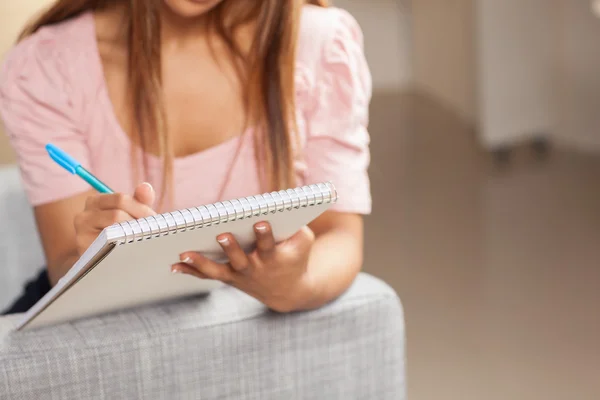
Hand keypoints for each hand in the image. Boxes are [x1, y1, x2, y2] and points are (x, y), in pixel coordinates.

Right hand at [73, 182, 155, 255]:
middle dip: (138, 222)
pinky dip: (123, 246)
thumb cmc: (119, 234)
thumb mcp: (130, 215)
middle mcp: (84, 215)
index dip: (141, 209)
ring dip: (132, 234)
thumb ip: (139, 200)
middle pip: (117, 214)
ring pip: (112, 230)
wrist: (102, 262)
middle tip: (152, 231)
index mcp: (95, 202)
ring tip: (144, 239)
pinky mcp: (85, 250)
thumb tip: (146, 186)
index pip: (121, 199)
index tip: (153, 219)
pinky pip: (108, 246)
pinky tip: (133, 249)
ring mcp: (81, 234)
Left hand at [172, 222, 317, 312]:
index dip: (265, 234)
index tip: (260, 223)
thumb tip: (281, 206)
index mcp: (273, 257)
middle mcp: (254, 268)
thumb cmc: (296, 256)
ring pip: (218, 270)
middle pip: (240, 259)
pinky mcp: (228, 278)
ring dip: (201, 263)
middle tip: (222, 236)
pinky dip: (191, 271)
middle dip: (231, 248)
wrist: (289, 292)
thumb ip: (295, 225)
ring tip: (184, 253)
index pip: (268, 244)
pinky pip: (207, 275)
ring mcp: (239, 275)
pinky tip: (173, 265)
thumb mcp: (303, 240)